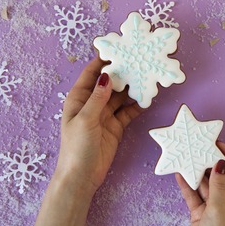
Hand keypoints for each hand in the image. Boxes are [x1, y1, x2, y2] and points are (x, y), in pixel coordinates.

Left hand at [56, 57, 143, 195]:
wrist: (82, 176)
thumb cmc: (77, 147)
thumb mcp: (85, 119)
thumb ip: (98, 98)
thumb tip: (107, 76)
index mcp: (79, 98)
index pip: (92, 74)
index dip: (103, 61)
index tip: (118, 49)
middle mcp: (92, 103)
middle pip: (109, 84)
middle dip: (122, 73)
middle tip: (139, 62)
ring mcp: (105, 115)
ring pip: (120, 97)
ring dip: (131, 89)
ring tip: (146, 77)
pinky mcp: (116, 126)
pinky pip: (128, 112)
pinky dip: (136, 106)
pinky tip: (147, 98)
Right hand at [176, 142, 224, 225]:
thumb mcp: (219, 209)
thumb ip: (217, 185)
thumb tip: (220, 163)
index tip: (218, 143)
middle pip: (219, 175)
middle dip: (210, 162)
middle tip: (199, 148)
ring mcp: (212, 207)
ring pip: (204, 184)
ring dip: (197, 172)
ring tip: (187, 157)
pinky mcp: (199, 214)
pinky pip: (193, 195)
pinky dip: (187, 185)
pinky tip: (179, 174)